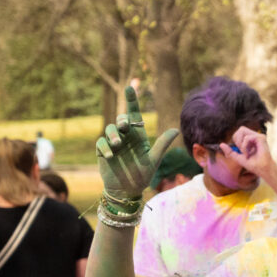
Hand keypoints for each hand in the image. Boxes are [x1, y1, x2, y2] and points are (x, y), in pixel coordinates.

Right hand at [96, 85, 179, 204]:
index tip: (130, 87)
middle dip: (121, 120)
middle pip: (121, 120)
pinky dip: (105, 147)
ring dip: (113, 134)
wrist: (127, 190)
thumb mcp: (154, 159)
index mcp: (138, 136)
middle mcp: (126, 137)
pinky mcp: (103, 151)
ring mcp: (113, 144)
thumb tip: (176, 129)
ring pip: (110, 129)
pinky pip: (101, 143)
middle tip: (124, 126)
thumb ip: (162, 144)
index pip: (135, 115)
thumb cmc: (142, 175)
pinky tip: (110, 155)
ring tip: (117, 145)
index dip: (132, 100)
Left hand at [229, 126, 276, 180]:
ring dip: (241, 143)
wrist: (261, 169)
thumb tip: (221, 144)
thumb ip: (230, 151)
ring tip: (246, 152)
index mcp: (251, 139)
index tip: (240, 151)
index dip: (236, 140)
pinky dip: (244, 146)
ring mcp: (259, 136)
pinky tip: (248, 153)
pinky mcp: (261, 138)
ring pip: (242, 130)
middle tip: (242, 150)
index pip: (239, 132)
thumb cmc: (252, 164)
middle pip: (241, 129)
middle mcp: (255, 136)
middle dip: (237, 140)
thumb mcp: (238, 157)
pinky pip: (247, 137)